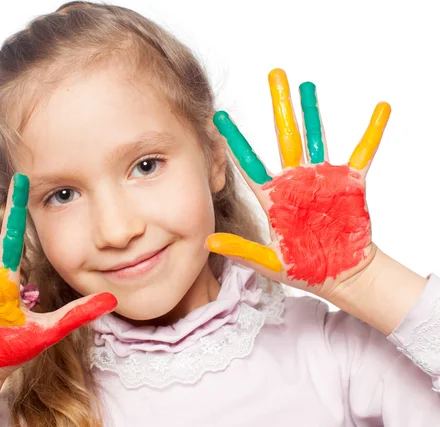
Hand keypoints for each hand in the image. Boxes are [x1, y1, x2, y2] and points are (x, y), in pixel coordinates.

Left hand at [207, 69, 389, 299]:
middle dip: (279, 106)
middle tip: (275, 76)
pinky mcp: (350, 183)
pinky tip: (380, 109)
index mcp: (273, 197)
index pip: (248, 163)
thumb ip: (242, 249)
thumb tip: (209, 241)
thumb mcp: (269, 262)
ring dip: (313, 111)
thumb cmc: (304, 269)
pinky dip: (372, 131)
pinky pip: (363, 152)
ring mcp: (322, 179)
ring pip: (316, 137)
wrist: (341, 275)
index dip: (235, 141)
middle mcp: (295, 181)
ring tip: (307, 85)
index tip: (219, 117)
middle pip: (285, 136)